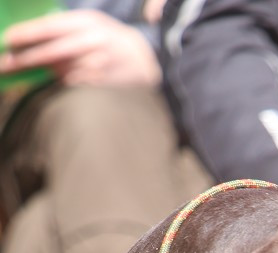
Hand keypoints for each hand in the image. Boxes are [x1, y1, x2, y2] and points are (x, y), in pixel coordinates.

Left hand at [0, 11, 160, 87]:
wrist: (143, 60)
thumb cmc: (108, 39)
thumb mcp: (89, 23)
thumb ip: (64, 28)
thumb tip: (30, 36)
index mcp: (86, 22)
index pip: (51, 27)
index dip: (27, 34)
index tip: (7, 40)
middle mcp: (92, 42)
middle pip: (51, 53)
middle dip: (26, 59)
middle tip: (5, 65)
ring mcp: (97, 66)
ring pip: (59, 71)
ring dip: (41, 73)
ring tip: (23, 71)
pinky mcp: (101, 85)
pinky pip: (72, 85)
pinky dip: (60, 83)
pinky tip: (55, 80)